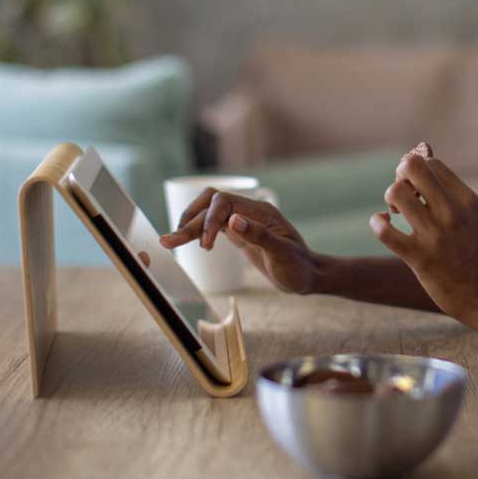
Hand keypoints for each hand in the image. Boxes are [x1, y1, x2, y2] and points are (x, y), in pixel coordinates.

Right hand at [159, 188, 316, 294]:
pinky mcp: (239, 233)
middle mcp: (250, 211)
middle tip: (170, 241)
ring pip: (209, 213)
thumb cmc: (298, 267)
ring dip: (189, 224)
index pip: (224, 202)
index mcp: (261, 211)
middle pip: (211, 205)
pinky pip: (213, 224)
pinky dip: (198, 230)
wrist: (308, 276)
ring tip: (169, 241)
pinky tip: (187, 240)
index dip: (209, 219)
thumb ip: (259, 235)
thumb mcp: (282, 254)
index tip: (205, 245)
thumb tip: (232, 220)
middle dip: (190, 221)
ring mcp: (243, 221)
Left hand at [370, 150, 477, 330]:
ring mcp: (435, 236)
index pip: (432, 164)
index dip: (419, 170)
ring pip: (396, 193)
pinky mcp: (420, 259)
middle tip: (404, 193)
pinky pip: (385, 231)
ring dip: (391, 198)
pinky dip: (378, 223)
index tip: (418, 187)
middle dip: (401, 174)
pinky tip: (382, 224)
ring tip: (396, 212)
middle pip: (413, 168)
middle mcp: (452, 213)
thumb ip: (458, 198)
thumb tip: (431, 170)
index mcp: (469, 202)